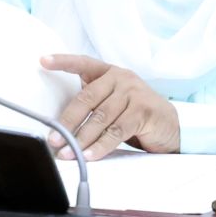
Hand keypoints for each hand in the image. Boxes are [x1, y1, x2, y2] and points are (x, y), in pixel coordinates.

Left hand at [39, 54, 179, 160]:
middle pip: (87, 99)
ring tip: (68, 153)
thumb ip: (93, 104)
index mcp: (109, 72)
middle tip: (53, 139)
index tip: (43, 61)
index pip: (83, 63)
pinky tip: (89, 155)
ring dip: (81, 139)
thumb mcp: (114, 102)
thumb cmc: (135, 114)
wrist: (172, 126)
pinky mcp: (143, 112)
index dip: (64, 61)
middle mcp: (121, 78)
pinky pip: (116, 131)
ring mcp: (134, 93)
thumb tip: (61, 125)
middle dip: (67, 121)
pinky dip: (101, 146)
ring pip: (100, 118)